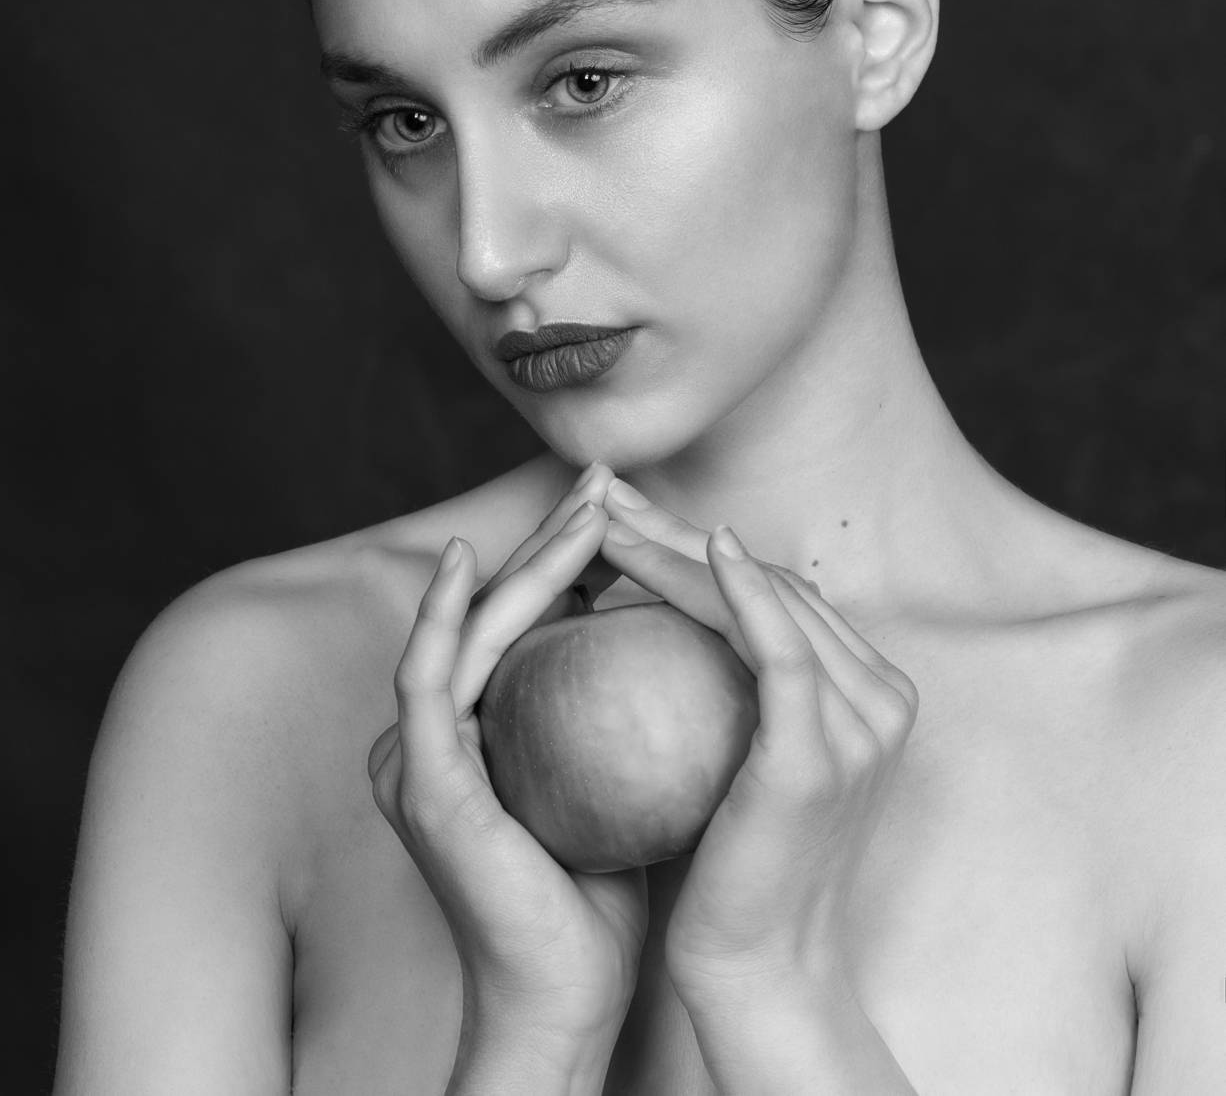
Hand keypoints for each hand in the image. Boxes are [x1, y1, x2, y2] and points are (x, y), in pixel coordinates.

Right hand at [366, 463, 648, 1044]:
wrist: (566, 993)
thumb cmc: (605, 892)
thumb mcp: (622, 777)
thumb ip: (630, 712)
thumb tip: (696, 637)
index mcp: (480, 729)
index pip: (532, 623)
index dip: (573, 558)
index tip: (631, 511)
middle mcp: (439, 731)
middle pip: (499, 610)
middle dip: (553, 536)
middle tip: (605, 480)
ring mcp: (419, 754)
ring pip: (470, 627)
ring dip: (524, 561)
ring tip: (582, 506)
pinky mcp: (419, 779)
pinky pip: (427, 677)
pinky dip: (441, 615)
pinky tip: (469, 565)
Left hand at [595, 483, 918, 1001]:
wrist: (758, 965)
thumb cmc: (735, 863)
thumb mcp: (745, 755)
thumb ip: (736, 686)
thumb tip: (668, 610)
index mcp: (870, 691)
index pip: (776, 590)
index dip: (697, 543)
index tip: (625, 516)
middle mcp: (881, 697)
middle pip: (771, 582)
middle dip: (680, 529)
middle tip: (607, 494)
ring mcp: (861, 724)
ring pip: (767, 601)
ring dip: (683, 549)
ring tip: (610, 522)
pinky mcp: (819, 753)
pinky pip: (781, 650)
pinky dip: (744, 591)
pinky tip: (703, 547)